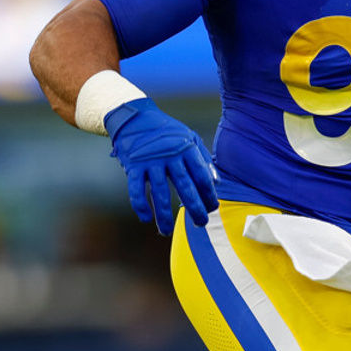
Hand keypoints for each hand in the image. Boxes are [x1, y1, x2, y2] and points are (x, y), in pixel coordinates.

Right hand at [106, 97, 218, 234]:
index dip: (209, 193)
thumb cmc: (167, 132)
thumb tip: (217, 182)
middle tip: (201, 224)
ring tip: (167, 232)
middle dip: (194, 208)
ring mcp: (151, 161)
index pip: (202, 176)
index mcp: (187, 149)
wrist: (136, 119)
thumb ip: (203, 159)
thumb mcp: (190, 138)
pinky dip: (140, 205)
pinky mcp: (133, 166)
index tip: (213, 208)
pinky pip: (136, 189)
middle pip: (185, 186)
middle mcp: (170, 156)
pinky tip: (146, 218)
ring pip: (159, 193)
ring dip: (164, 215)